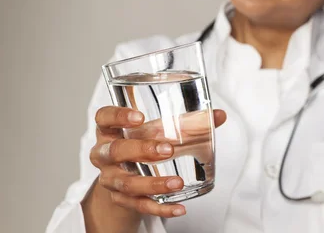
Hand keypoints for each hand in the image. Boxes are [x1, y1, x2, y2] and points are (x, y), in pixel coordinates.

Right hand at [89, 106, 226, 217]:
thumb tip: (220, 115)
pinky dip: (160, 208)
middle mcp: (104, 154)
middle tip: (167, 150)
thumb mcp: (157, 129)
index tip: (140, 117)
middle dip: (140, 150)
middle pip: (114, 151)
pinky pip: (139, 206)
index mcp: (110, 130)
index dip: (118, 116)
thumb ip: (188, 121)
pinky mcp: (121, 199)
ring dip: (152, 184)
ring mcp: (110, 178)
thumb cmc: (141, 143)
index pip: (104, 118)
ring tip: (177, 183)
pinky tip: (179, 208)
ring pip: (126, 183)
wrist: (123, 175)